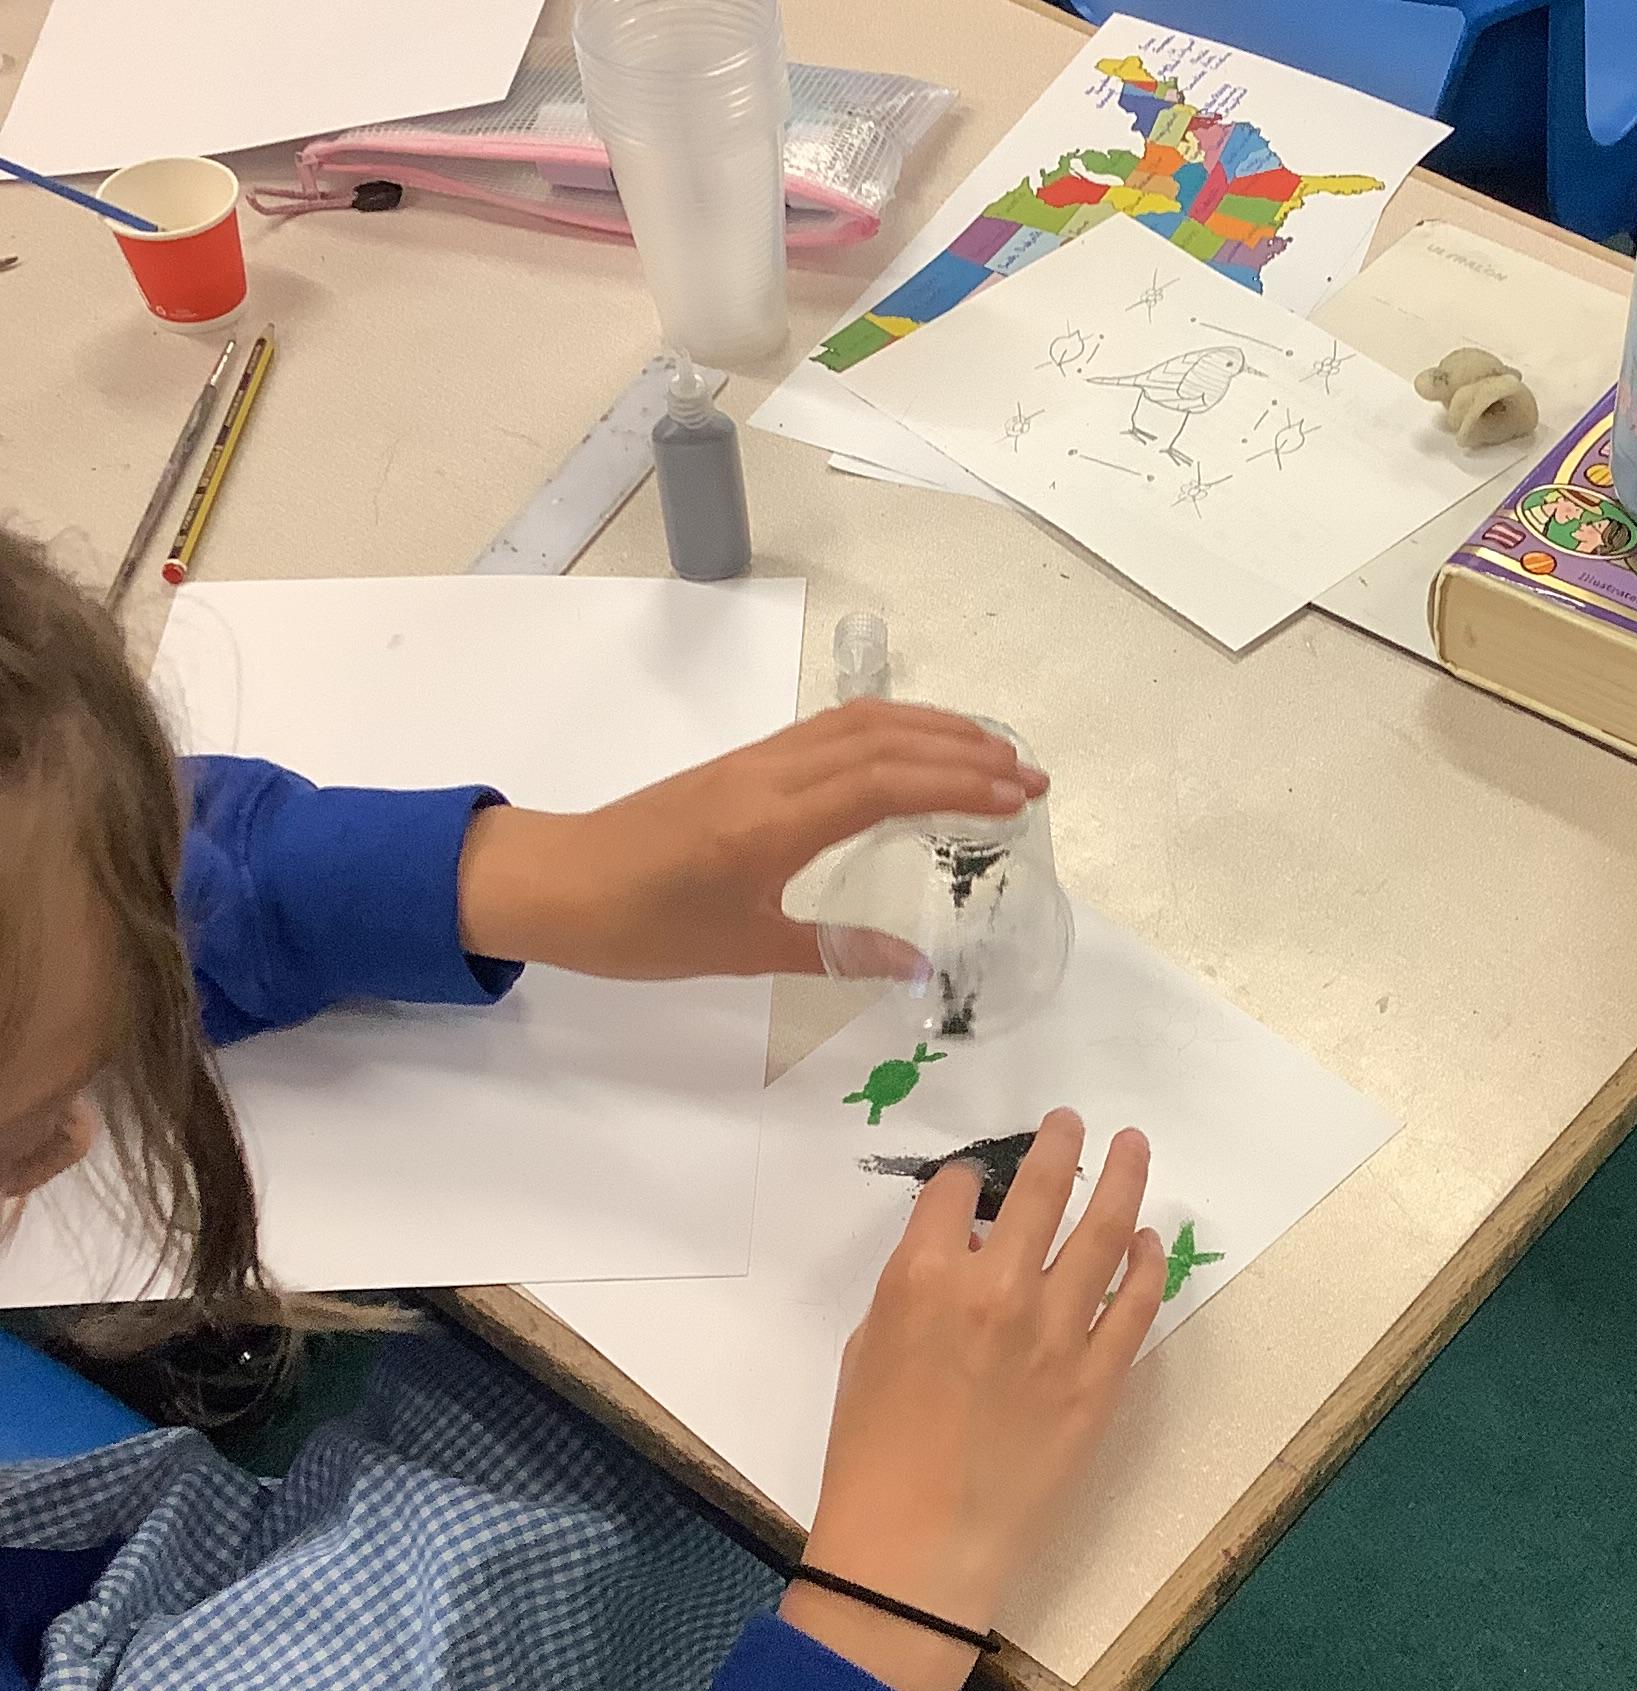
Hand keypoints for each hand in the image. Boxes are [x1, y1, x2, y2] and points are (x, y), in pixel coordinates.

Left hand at [454, 703, 1048, 980]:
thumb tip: (916, 967)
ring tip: (990, 752)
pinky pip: (831, 730)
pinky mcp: (743, 764)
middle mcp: (772, 775)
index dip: (961, 784)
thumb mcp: (742, 950)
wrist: (552, 883)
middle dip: (966, 750)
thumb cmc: (640, 925)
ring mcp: (756, 761)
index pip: (887, 783)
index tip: (1020, 797)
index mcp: (774, 821)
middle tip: (1030, 776)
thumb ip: (835, 951)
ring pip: (859, 723)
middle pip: (886, 738)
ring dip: (932, 729)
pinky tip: (913, 750)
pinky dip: (889, 731)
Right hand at [782, 1114, 1165, 1690]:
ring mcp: (1056, 1332)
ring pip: (1105, 1231)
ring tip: (1133, 1145)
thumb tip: (959, 1256)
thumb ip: (914, 1291)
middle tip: (1074, 1123)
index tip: (979, 1185)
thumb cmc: (870, 1458)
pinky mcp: (1099, 1379)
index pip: (958, 1191)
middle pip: (1042, 1190)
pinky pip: (1136, 1304)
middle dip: (1060, 1145)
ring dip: (1123, 1179)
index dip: (969, 1181)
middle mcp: (996, 1289)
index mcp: (923, 1278)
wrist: (917, 1553)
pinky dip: (1148, 1264)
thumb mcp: (866, 1352)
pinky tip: (1151, 1240)